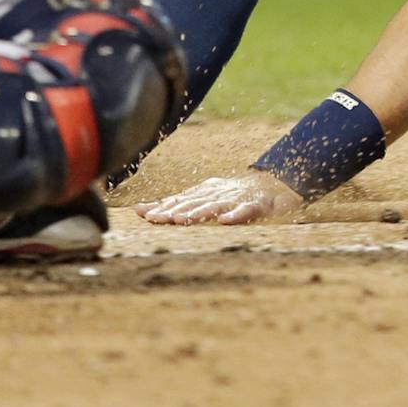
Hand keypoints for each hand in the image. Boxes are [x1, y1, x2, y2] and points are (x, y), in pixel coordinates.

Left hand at [135, 170, 304, 224]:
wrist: (269, 186)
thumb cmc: (230, 195)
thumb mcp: (202, 197)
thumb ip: (174, 204)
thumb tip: (138, 209)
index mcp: (203, 192)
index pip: (178, 200)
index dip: (161, 207)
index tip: (142, 214)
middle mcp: (215, 194)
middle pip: (192, 203)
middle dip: (172, 210)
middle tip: (155, 219)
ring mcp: (234, 199)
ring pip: (213, 206)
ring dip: (197, 213)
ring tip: (182, 220)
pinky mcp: (253, 206)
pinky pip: (244, 211)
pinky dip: (234, 216)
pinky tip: (225, 221)